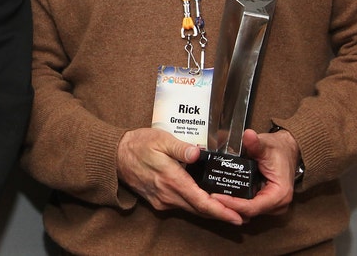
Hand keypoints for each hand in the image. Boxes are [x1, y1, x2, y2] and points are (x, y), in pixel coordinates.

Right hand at [116, 128, 242, 223]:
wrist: (115, 156)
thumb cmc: (138, 144)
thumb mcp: (160, 139)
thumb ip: (180, 147)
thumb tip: (198, 153)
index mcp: (171, 180)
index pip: (201, 202)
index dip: (221, 211)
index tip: (237, 217)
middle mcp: (168, 195)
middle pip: (200, 210)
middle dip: (221, 214)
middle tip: (240, 216)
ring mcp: (162, 200)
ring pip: (191, 210)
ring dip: (209, 211)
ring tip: (228, 210)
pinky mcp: (158, 201)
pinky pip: (182, 207)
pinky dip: (196, 206)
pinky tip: (206, 202)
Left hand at [210, 128, 297, 219]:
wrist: (287, 150)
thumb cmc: (278, 149)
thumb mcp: (266, 145)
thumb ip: (255, 143)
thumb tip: (248, 135)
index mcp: (280, 194)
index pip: (252, 207)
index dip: (232, 204)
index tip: (216, 196)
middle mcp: (278, 205)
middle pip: (248, 212)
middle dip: (228, 206)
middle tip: (209, 197)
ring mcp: (272, 206)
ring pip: (247, 212)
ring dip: (231, 206)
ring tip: (213, 196)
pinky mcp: (266, 202)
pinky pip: (249, 206)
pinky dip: (236, 202)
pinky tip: (222, 194)